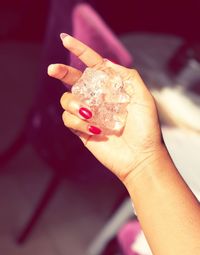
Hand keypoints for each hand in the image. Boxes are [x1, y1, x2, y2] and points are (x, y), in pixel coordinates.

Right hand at [48, 34, 162, 181]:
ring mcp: (88, 114)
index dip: (80, 51)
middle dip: (62, 72)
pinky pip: (68, 119)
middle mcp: (97, 99)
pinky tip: (95, 129)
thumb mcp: (142, 97)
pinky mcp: (81, 129)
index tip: (65, 40)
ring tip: (89, 113)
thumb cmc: (146, 128)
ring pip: (67, 100)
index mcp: (111, 89)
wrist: (140, 157)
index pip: (93, 66)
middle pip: (73, 80)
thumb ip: (126, 76)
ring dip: (74, 104)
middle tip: (53, 69)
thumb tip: (104, 63)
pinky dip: (79, 122)